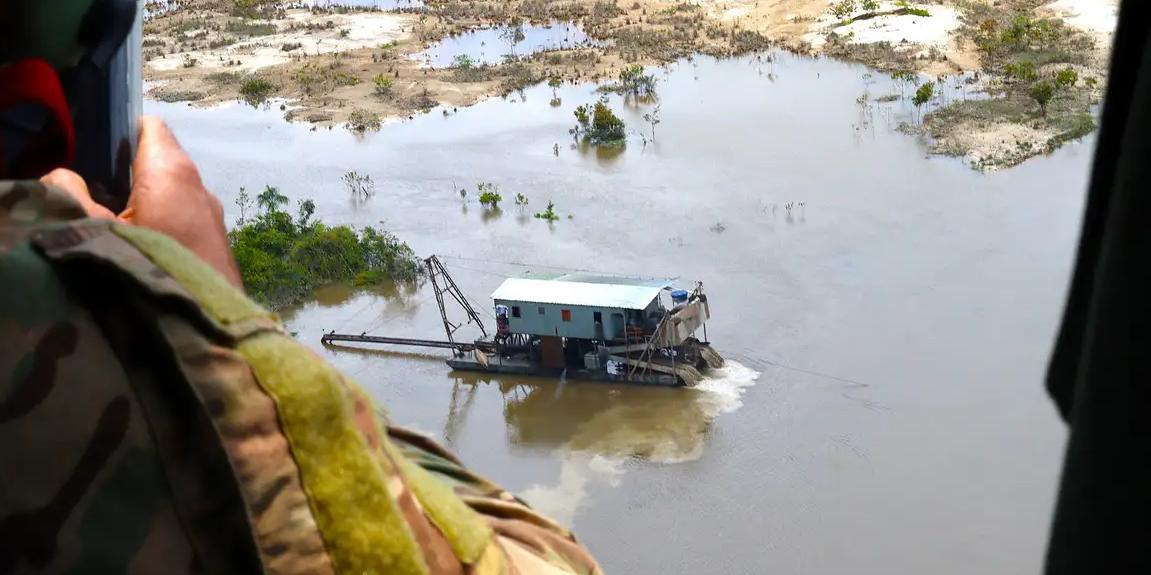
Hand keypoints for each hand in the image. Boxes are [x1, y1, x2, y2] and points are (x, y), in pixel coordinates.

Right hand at [41, 117, 241, 287]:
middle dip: (127, 171)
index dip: (120, 132)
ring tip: (114, 223)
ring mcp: (213, 216)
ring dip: (145, 202)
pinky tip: (142, 248)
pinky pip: (185, 220)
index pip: (149, 128)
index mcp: (171, 171)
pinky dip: (163, 224)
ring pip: (173, 194)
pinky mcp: (218, 244)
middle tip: (94, 192)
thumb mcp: (93, 231)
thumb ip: (70, 195)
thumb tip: (64, 176)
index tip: (94, 151)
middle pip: (160, 161)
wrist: (207, 326)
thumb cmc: (148, 268)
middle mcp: (199, 186)